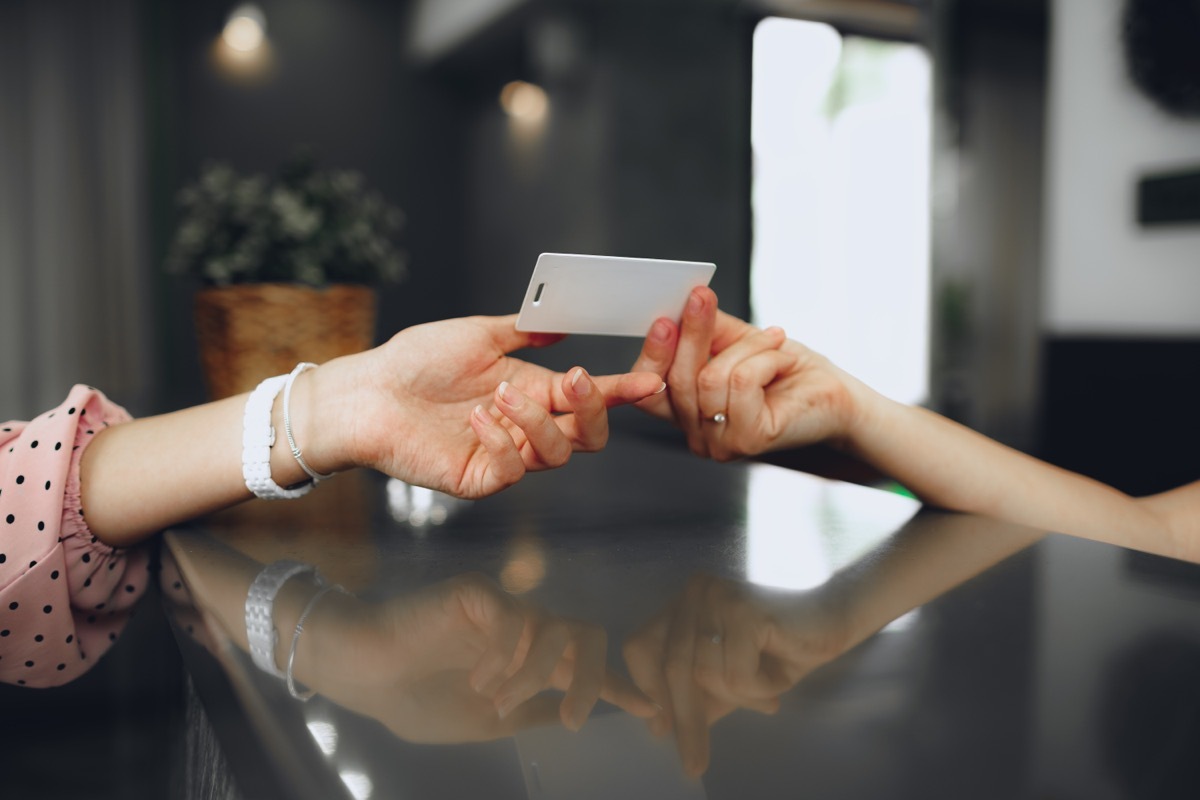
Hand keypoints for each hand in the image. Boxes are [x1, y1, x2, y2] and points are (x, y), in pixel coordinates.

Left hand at [306, 314, 663, 497]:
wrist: (366, 393)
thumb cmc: (415, 362)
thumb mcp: (478, 334)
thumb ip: (524, 330)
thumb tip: (562, 321)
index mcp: (533, 391)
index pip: (588, 396)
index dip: (621, 391)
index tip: (647, 379)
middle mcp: (525, 426)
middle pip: (588, 435)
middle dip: (592, 409)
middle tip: (572, 379)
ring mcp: (505, 454)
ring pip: (557, 454)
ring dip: (538, 421)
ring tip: (499, 393)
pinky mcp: (480, 477)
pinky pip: (512, 470)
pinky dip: (502, 442)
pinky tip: (478, 419)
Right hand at [311, 573, 656, 742]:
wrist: (359, 674)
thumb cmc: (415, 698)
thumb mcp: (485, 721)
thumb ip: (531, 712)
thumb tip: (573, 714)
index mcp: (529, 659)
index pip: (587, 666)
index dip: (621, 687)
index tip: (652, 712)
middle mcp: (524, 628)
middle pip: (588, 637)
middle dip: (594, 680)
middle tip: (574, 718)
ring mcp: (503, 608)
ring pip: (554, 631)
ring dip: (531, 676)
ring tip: (494, 700)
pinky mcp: (478, 594)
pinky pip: (514, 622)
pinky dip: (504, 657)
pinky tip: (477, 677)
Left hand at [622, 574, 848, 775]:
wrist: (833, 622)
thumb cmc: (779, 651)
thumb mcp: (728, 679)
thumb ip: (695, 695)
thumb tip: (659, 728)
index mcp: (682, 605)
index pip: (640, 648)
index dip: (648, 690)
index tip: (660, 730)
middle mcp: (693, 593)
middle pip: (671, 666)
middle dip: (685, 718)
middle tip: (693, 764)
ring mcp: (716, 597)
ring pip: (705, 675)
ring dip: (740, 697)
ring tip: (768, 694)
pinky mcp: (743, 610)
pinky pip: (736, 675)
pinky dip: (759, 689)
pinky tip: (779, 674)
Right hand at [632, 287, 862, 460]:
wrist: (837, 398)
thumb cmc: (790, 373)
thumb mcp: (741, 342)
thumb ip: (708, 331)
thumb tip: (684, 301)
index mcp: (687, 412)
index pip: (647, 391)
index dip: (651, 356)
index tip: (662, 319)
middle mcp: (696, 435)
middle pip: (675, 379)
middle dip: (692, 331)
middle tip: (702, 295)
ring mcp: (718, 443)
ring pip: (710, 377)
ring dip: (748, 347)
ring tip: (774, 339)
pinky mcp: (747, 441)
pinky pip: (740, 382)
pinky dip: (766, 359)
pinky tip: (783, 359)